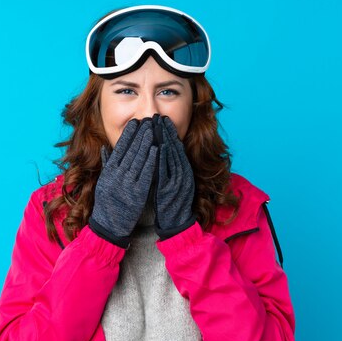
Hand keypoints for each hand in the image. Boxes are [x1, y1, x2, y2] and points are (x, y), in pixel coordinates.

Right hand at [89, 117, 157, 248]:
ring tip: (153, 129)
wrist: (109, 225)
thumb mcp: (104, 182)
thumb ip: (106, 164)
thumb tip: (106, 147)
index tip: (135, 122)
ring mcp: (126, 184)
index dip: (128, 134)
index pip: (119, 149)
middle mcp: (116, 176)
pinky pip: (145, 173)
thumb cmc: (108, 204)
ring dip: (146, 142)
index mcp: (108, 172)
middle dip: (139, 134)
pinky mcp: (136, 193)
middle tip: (147, 120)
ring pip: (138, 159)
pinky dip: (150, 160)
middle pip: (129, 150)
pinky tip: (156, 149)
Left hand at [153, 115, 195, 239]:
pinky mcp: (171, 189)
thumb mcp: (172, 182)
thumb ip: (168, 168)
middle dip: (167, 131)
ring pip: (172, 156)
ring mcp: (179, 181)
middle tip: (159, 116)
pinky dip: (163, 158)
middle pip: (175, 148)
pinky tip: (158, 147)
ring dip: (165, 139)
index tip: (162, 119)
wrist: (176, 224)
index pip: (176, 147)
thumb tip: (161, 152)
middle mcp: (184, 174)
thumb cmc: (171, 204)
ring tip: (157, 125)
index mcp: (184, 171)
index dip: (170, 132)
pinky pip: (167, 171)